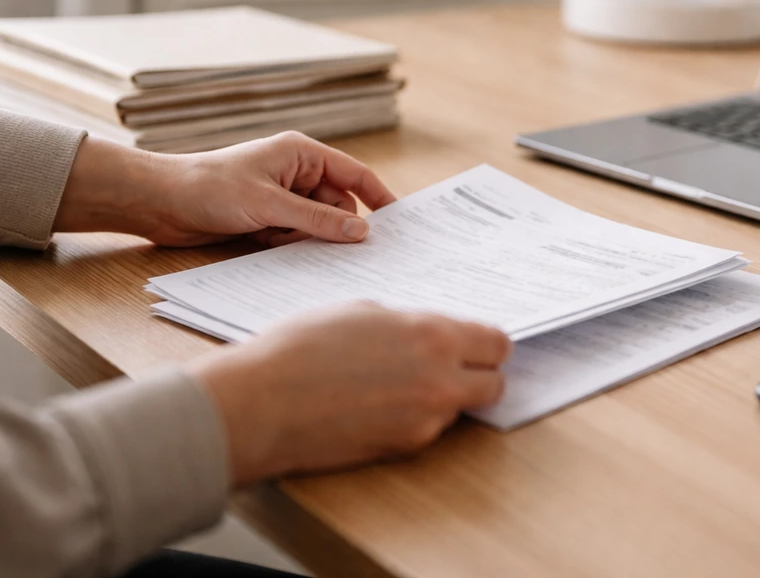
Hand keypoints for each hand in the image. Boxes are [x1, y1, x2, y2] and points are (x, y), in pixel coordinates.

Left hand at [53, 132, 396, 246]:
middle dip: (334, 227)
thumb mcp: (269, 205)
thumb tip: (362, 232)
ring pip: (317, 225)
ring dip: (305, 238)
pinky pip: (295, 236)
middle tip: (333, 248)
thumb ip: (318, 219)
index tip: (398, 223)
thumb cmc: (209, 188)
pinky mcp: (267, 218)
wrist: (159, 203)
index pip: (354, 174)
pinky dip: (288, 245)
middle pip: (338, 205)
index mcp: (302, 154)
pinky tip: (267, 244)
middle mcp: (296, 173)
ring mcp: (282, 197)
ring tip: (278, 238)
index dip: (379, 197)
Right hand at [188, 302, 512, 484]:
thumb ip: (406, 324)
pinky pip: (427, 428)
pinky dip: (414, 418)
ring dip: (442, 397)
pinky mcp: (404, 448)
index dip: (487, 345)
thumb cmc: (300, 348)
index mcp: (433, 335)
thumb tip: (422, 334)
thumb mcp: (361, 311)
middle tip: (450, 368)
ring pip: (459, 408)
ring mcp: (426, 419)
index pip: (497, 344)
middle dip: (478, 374)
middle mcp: (441, 379)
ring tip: (397, 385)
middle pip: (495, 383)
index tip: (476, 346)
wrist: (261, 403)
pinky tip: (378, 406)